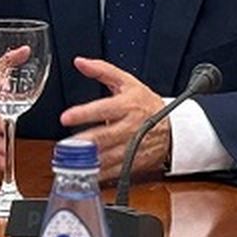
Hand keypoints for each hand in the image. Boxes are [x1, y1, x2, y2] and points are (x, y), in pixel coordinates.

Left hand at [60, 56, 169, 183]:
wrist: (173, 128)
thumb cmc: (146, 104)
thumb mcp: (127, 82)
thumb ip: (102, 70)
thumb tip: (80, 62)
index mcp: (127, 106)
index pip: (103, 109)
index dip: (83, 113)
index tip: (65, 117)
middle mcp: (130, 127)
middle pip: (104, 136)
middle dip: (82, 142)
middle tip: (63, 145)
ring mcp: (133, 147)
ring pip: (108, 157)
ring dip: (86, 161)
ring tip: (68, 161)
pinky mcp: (134, 163)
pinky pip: (114, 171)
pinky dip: (98, 174)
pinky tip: (83, 174)